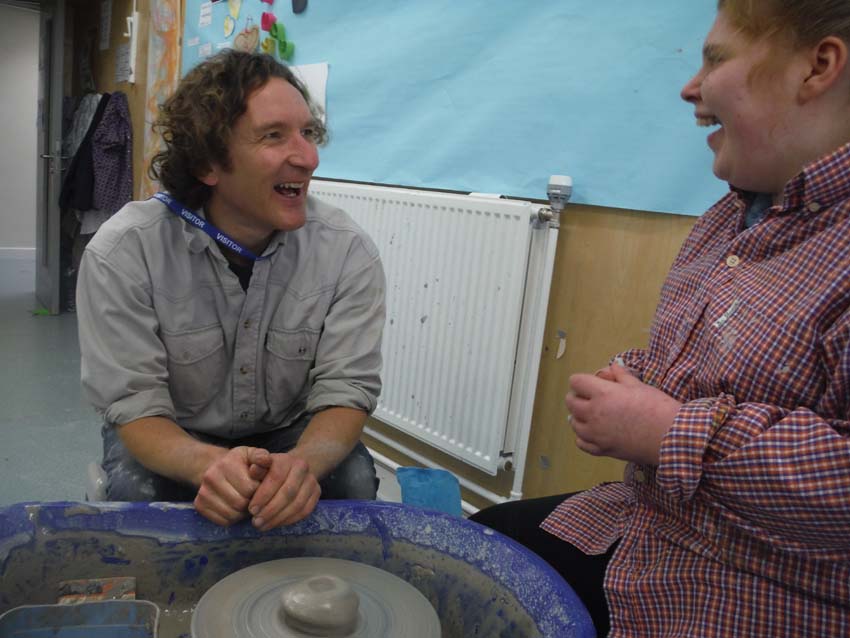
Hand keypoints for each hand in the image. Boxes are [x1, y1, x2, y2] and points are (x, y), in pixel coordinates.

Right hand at [194, 446, 270, 525]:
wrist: (216, 468)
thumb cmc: (240, 463)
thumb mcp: (252, 455)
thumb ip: (262, 457)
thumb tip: (266, 460)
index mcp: (226, 463)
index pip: (250, 488)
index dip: (259, 490)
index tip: (258, 485)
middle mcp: (210, 477)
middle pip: (240, 503)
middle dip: (251, 502)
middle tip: (252, 496)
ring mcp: (203, 492)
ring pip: (232, 515)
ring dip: (243, 512)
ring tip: (245, 501)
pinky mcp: (199, 505)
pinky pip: (223, 521)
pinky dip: (233, 518)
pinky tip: (235, 507)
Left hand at [247, 452, 321, 530]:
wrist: (288, 470)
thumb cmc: (267, 471)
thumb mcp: (257, 466)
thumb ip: (255, 468)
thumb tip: (253, 469)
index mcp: (286, 459)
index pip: (276, 477)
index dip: (263, 495)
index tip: (251, 510)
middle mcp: (302, 467)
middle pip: (288, 492)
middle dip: (270, 510)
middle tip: (256, 521)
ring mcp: (311, 480)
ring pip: (297, 504)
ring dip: (278, 518)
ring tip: (263, 526)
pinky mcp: (316, 493)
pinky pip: (305, 511)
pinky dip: (289, 520)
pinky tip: (275, 524)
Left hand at [566, 364, 681, 464]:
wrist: (672, 438)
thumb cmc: (658, 407)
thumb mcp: (639, 386)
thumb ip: (621, 376)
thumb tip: (613, 367)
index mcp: (602, 394)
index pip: (576, 382)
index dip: (582, 380)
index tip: (591, 383)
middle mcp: (594, 414)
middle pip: (570, 402)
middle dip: (578, 396)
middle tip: (591, 397)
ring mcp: (596, 434)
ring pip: (573, 423)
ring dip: (579, 416)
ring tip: (593, 414)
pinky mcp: (602, 450)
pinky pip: (581, 443)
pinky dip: (583, 436)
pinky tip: (594, 432)